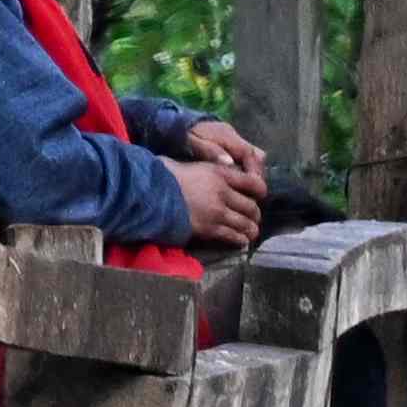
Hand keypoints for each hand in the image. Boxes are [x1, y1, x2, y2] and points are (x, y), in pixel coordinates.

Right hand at [166, 134, 267, 255]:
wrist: (147, 193)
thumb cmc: (162, 176)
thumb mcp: (189, 164)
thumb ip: (206, 170)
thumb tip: (212, 171)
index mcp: (219, 173)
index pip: (253, 183)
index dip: (260, 191)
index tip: (259, 195)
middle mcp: (223, 193)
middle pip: (252, 207)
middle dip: (255, 214)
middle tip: (252, 217)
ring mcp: (217, 212)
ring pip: (246, 224)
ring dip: (251, 229)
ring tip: (250, 232)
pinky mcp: (209, 229)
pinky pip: (232, 236)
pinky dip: (239, 240)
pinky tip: (240, 241)